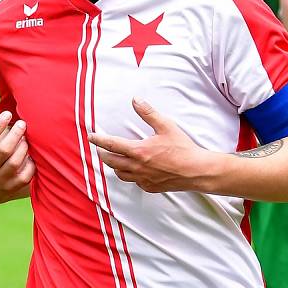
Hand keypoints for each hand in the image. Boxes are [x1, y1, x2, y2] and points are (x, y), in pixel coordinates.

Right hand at [0, 102, 35, 204]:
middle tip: (22, 123)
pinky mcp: (13, 188)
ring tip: (26, 138)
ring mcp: (1, 179)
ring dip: (24, 147)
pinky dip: (31, 163)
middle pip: (4, 150)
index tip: (7, 114)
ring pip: (16, 162)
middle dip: (16, 134)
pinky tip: (32, 154)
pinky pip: (26, 175)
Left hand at [87, 99, 215, 192]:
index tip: (91, 137)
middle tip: (101, 149)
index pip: (111, 145)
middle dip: (103, 154)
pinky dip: (130, 175)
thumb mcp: (166, 126)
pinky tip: (135, 170)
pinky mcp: (150, 187)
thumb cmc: (183, 149)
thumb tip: (136, 100)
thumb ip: (148, 113)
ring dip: (115, 166)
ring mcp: (143, 179)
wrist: (196, 171)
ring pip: (120, 174)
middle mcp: (137, 167)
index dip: (98, 140)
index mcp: (139, 151)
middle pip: (111, 162)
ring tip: (115, 160)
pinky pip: (134, 182)